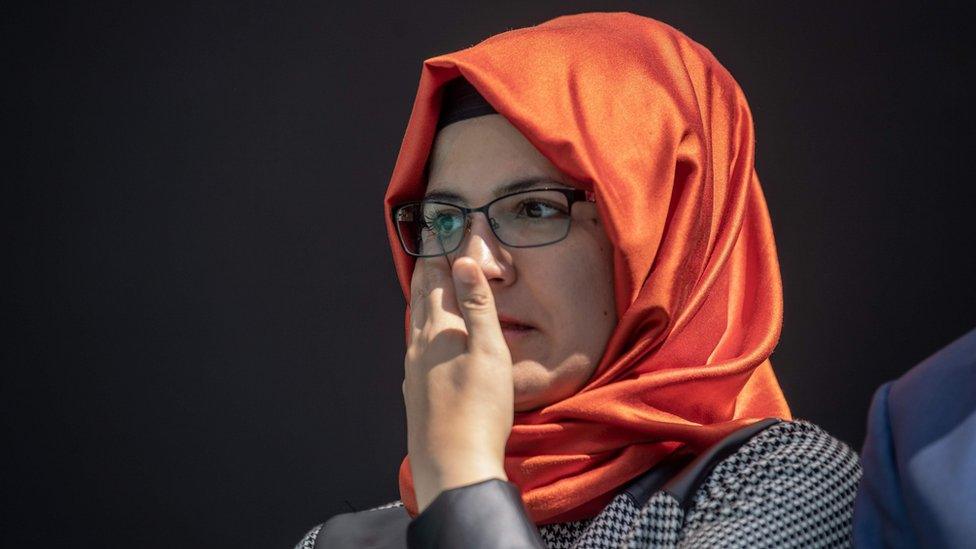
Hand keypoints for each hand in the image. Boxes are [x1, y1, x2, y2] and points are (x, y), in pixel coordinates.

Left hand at [402, 255, 513, 512]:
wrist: (453, 467)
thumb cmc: (480, 409)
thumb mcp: (490, 351)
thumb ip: (478, 305)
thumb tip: (463, 262)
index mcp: (438, 331)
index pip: (437, 282)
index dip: (439, 256)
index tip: (437, 233)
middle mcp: (419, 347)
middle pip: (420, 300)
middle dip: (425, 273)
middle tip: (426, 250)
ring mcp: (413, 372)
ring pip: (414, 324)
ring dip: (420, 300)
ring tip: (423, 287)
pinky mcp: (415, 393)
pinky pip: (415, 348)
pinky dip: (420, 330)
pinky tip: (422, 340)